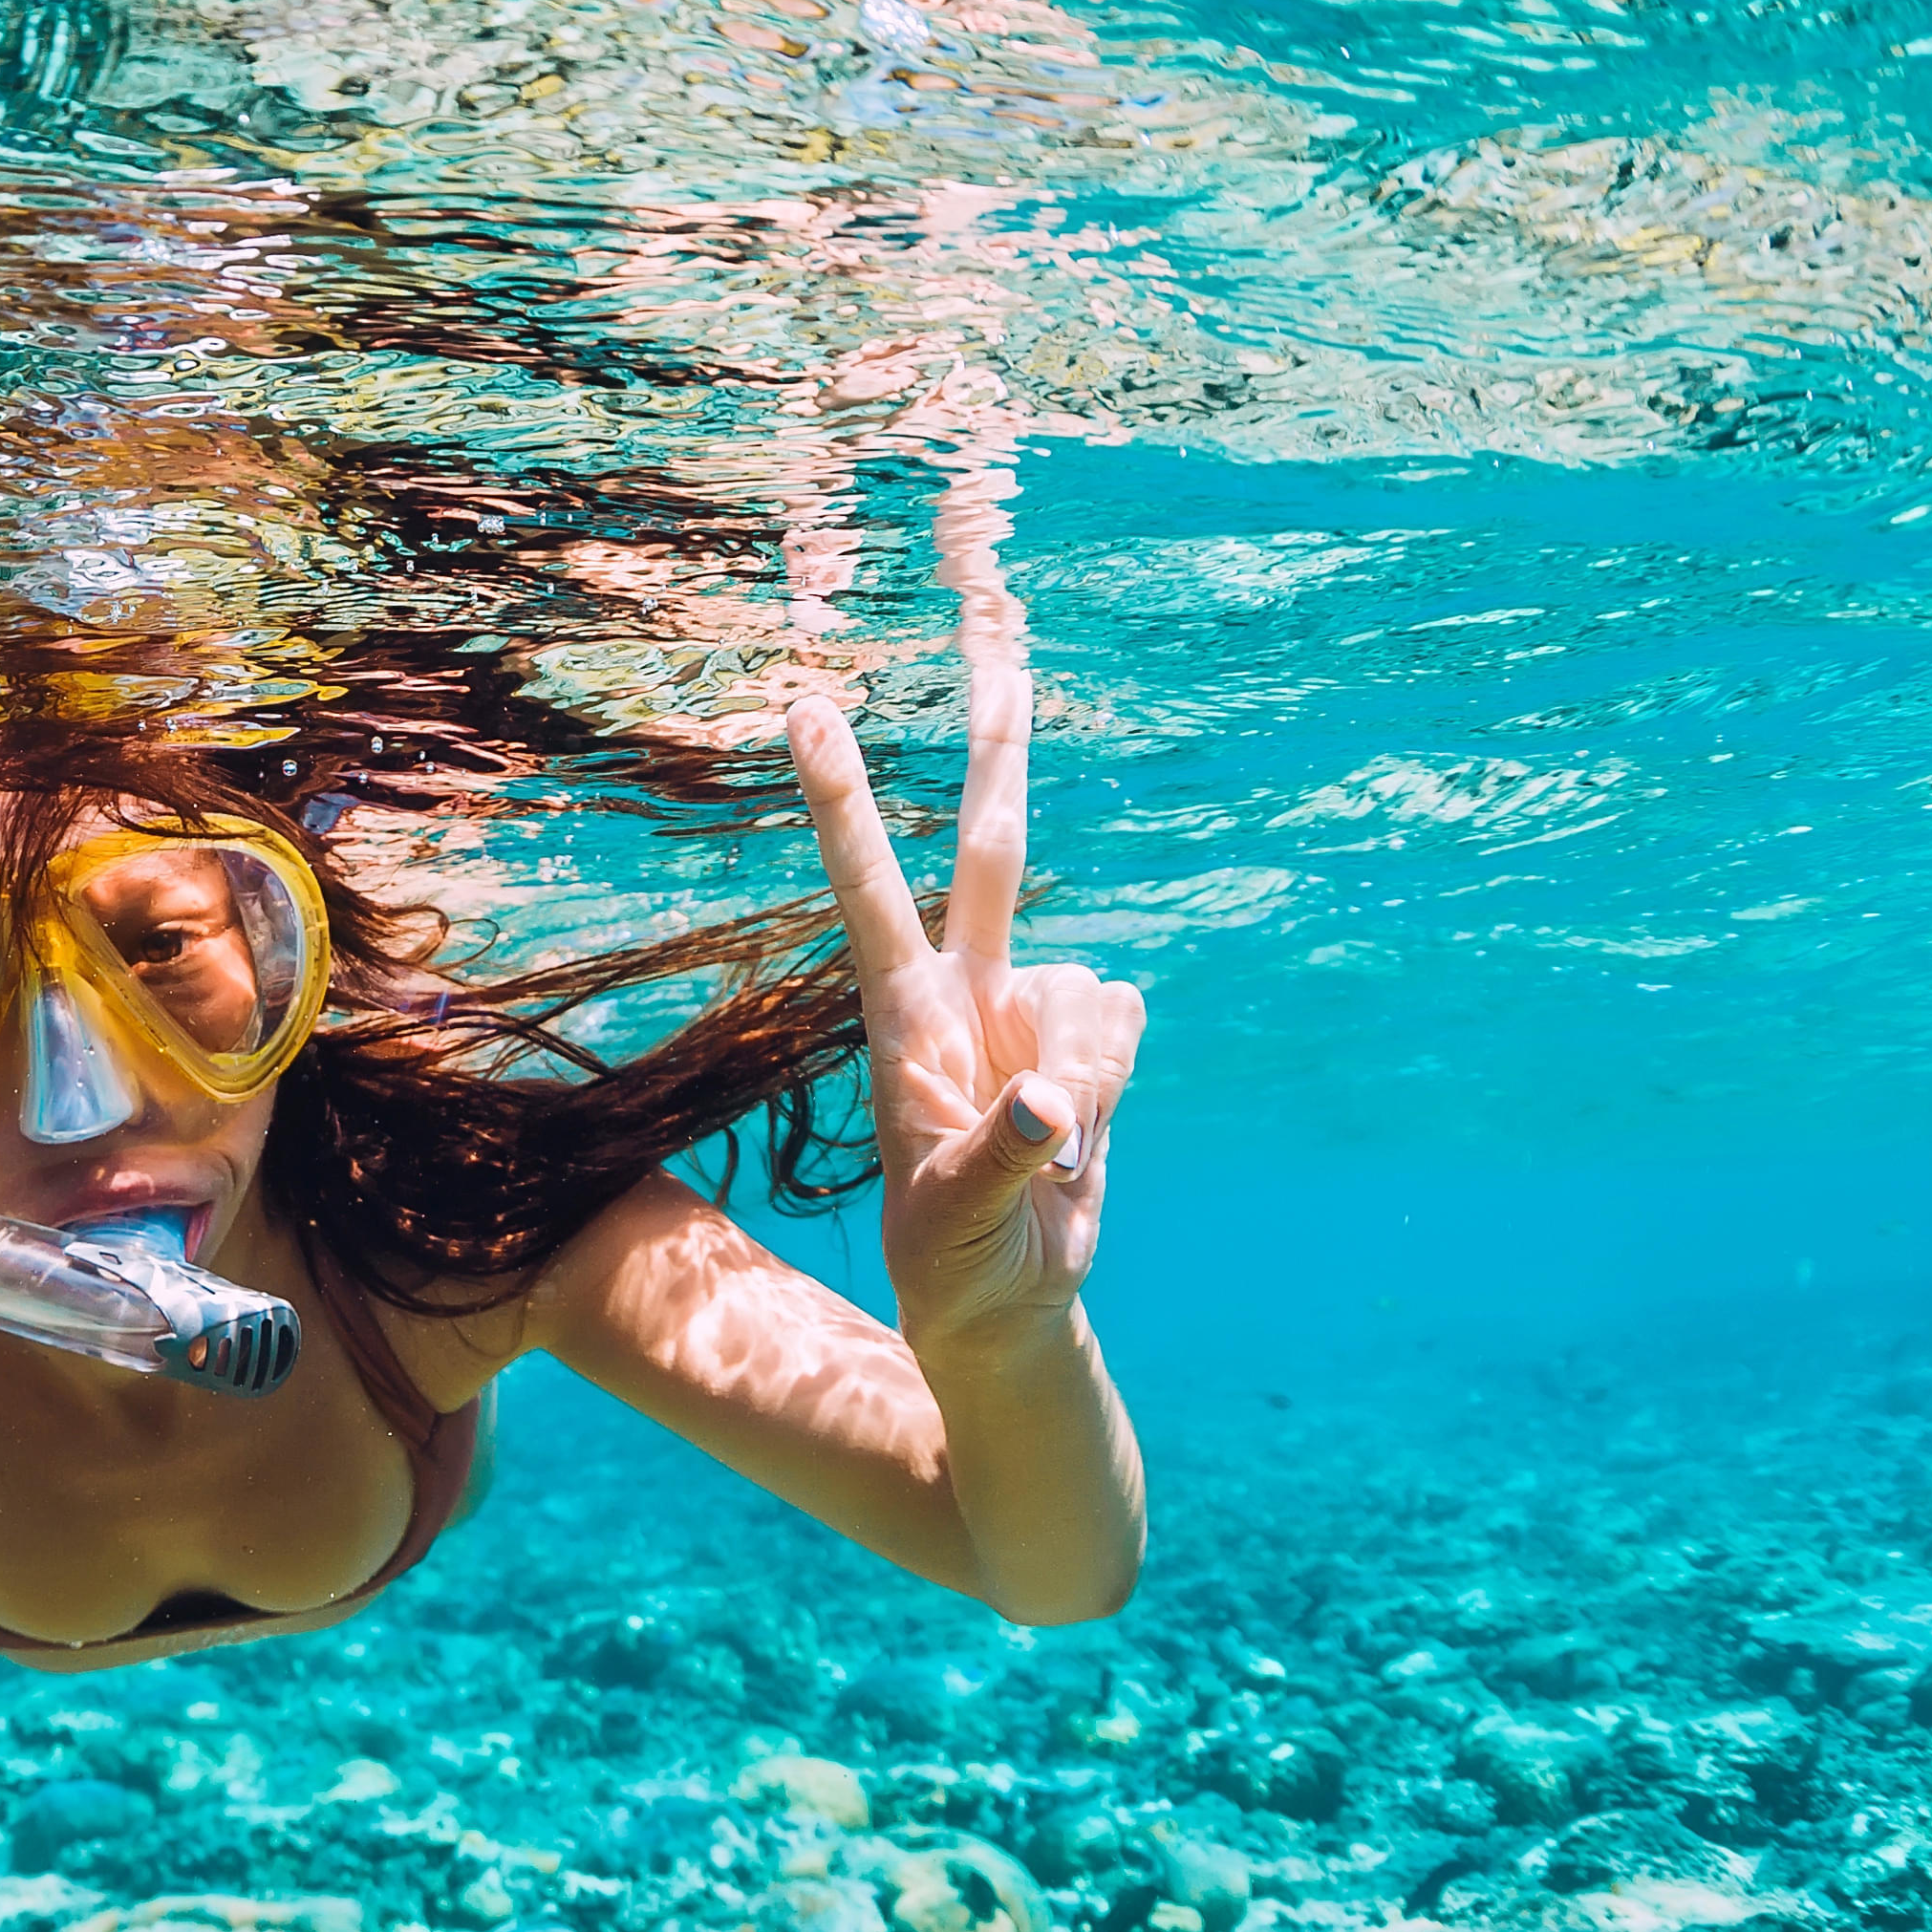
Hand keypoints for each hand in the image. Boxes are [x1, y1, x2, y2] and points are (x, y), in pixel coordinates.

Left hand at [786, 657, 1144, 1352]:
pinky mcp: (1087, 1040)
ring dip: (1083, 1082)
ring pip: (1089, 994)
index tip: (805, 708)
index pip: (870, 888)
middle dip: (1002, 744)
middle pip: (994, 849)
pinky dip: (1113, 1088)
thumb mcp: (958, 1229)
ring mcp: (1030, 1013)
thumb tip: (1049, 1103)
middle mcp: (968, 992)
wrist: (1009, 1304)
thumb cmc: (955, 1265)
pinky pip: (1126, 1025)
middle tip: (1001, 627)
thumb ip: (1001, 1158)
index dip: (844, 800)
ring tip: (1041, 1161)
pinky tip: (1076, 1139)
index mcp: (904, 1019)